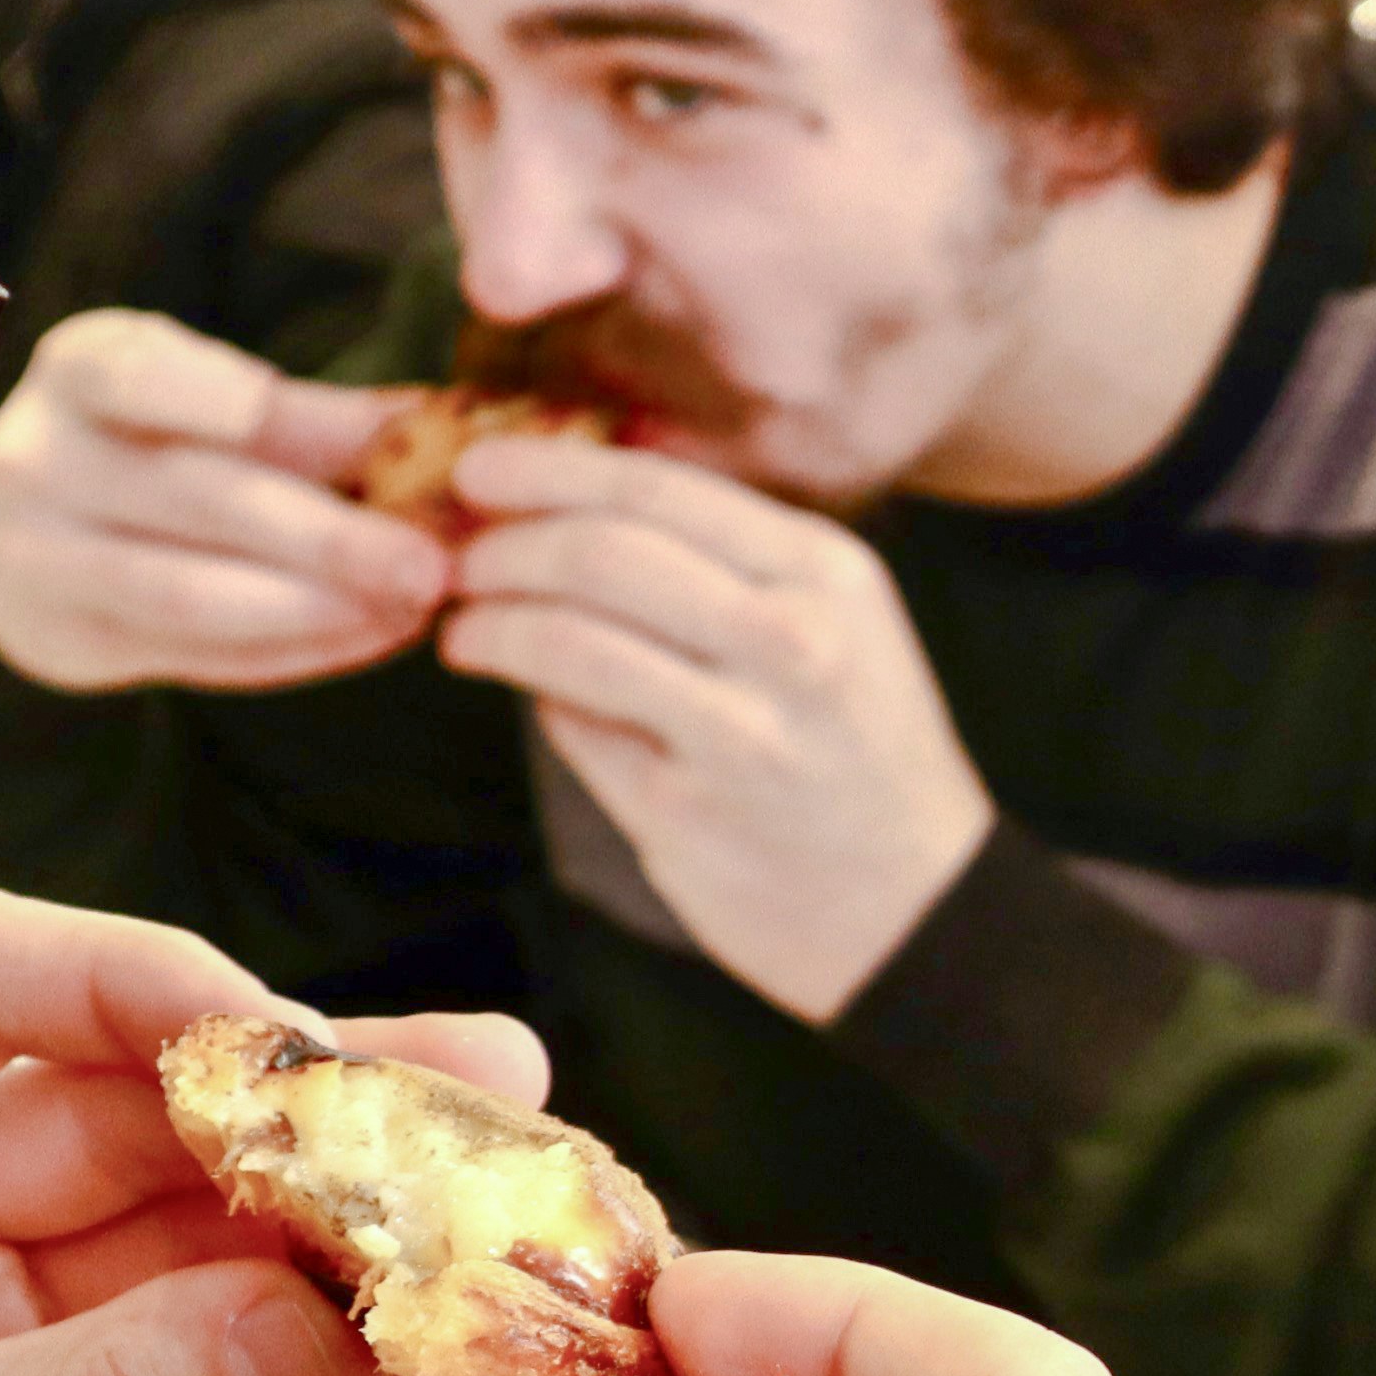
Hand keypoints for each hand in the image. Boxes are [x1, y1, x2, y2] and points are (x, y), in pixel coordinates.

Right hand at [0, 307, 449, 695]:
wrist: (34, 541)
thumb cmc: (154, 446)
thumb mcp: (218, 405)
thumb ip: (320, 420)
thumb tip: (450, 426)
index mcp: (81, 369)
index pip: (136, 374)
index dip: (209, 390)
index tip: (271, 408)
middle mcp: (38, 456)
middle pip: (197, 496)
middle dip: (325, 536)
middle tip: (430, 563)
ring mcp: (36, 555)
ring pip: (190, 592)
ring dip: (315, 609)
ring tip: (410, 612)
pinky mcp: (67, 639)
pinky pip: (196, 655)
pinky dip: (293, 651)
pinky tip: (369, 639)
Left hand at [435, 437, 993, 1022]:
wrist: (919, 906)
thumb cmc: (858, 752)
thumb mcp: (836, 624)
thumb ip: (727, 560)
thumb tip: (577, 497)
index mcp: (824, 572)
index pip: (656, 488)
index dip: (548, 470)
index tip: (478, 468)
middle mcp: (793, 639)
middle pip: (599, 555)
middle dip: (503, 548)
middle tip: (456, 558)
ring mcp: (742, 728)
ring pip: (570, 640)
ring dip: (491, 625)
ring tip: (463, 628)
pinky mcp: (690, 810)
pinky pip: (577, 727)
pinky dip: (532, 696)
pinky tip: (516, 689)